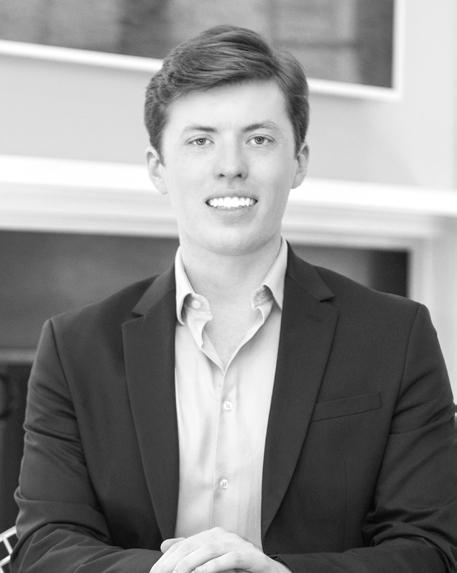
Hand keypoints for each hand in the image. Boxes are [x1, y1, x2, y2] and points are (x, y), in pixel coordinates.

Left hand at [150, 527, 288, 572]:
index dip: (167, 559)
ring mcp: (236, 543)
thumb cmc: (239, 567)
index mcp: (213, 535)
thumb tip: (164, 544)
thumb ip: (191, 551)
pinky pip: (229, 559)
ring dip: (190, 564)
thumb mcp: (212, 559)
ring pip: (208, 550)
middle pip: (193, 546)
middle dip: (173, 562)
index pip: (184, 545)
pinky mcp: (248, 556)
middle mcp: (223, 535)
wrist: (270, 572)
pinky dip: (213, 567)